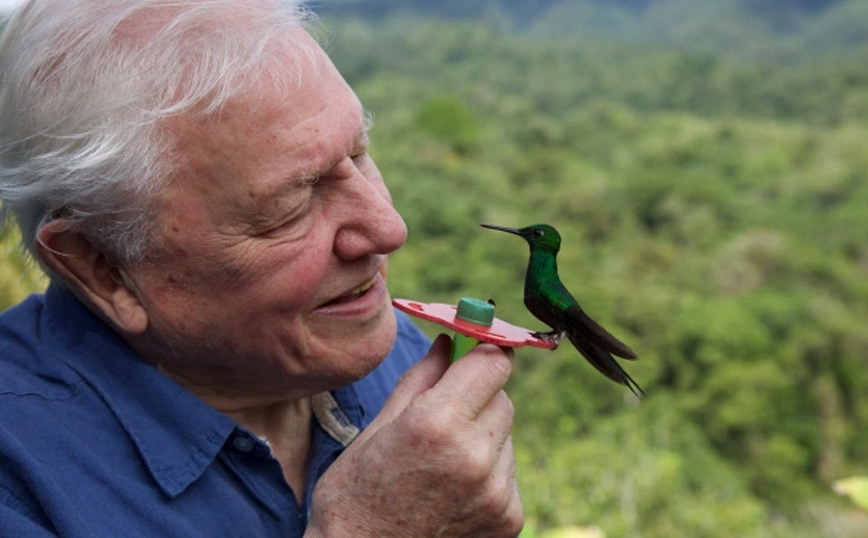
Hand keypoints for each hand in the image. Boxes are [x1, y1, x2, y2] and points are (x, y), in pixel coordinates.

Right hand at [306, 334, 522, 536]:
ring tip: (441, 462)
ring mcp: (496, 491)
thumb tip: (448, 342)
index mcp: (436, 423)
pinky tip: (453, 488)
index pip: (492, 363)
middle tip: (443, 414)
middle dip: (477, 395)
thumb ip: (421, 379)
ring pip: (505, 435)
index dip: (483, 353)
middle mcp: (474, 455)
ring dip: (482, 436)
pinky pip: (508, 472)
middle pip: (502, 397)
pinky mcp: (508, 518)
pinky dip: (488, 472)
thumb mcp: (376, 429)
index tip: (473, 352)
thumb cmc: (354, 496)